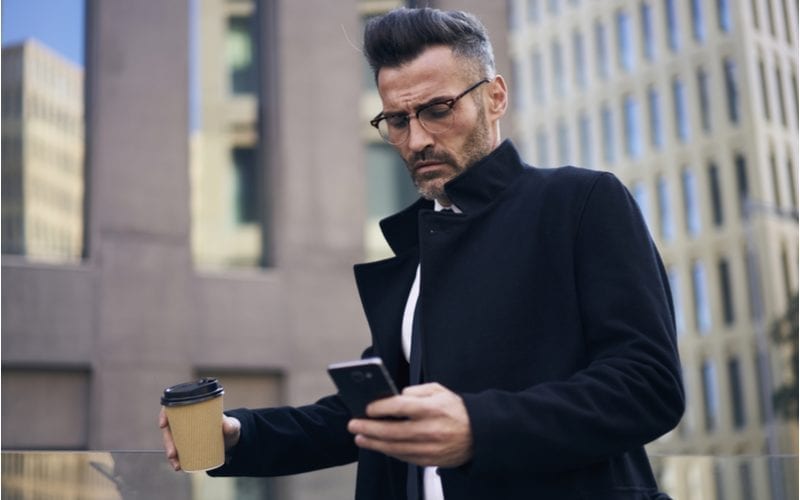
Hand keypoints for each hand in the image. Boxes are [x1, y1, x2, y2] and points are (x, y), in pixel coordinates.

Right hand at [159, 407, 240, 470]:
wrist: (232, 441)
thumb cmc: (229, 428)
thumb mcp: (232, 425)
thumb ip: (232, 425)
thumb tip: (227, 427)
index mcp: (194, 409)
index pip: (174, 407)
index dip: (164, 414)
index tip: (163, 424)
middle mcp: (186, 421)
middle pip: (170, 427)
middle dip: (167, 442)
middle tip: (172, 453)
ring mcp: (185, 433)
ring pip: (171, 441)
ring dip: (170, 453)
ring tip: (176, 464)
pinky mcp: (187, 445)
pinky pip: (177, 451)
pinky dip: (176, 460)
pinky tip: (178, 466)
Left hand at [347, 382, 472, 467]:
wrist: (480, 434)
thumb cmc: (458, 410)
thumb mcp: (439, 391)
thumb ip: (416, 391)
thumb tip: (396, 396)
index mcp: (432, 408)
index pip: (399, 407)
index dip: (380, 408)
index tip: (367, 408)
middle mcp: (430, 429)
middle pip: (391, 431)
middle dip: (368, 428)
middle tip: (354, 425)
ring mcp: (429, 447)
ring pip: (395, 448)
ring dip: (374, 443)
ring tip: (361, 438)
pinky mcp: (430, 460)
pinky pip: (404, 457)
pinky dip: (389, 452)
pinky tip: (379, 446)